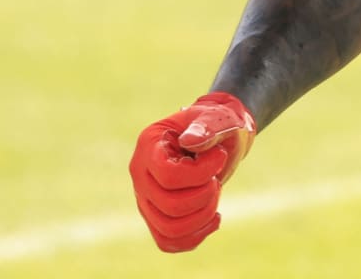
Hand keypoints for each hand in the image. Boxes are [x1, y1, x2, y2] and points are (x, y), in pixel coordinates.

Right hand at [129, 91, 256, 252]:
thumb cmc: (216, 125)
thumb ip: (206, 127)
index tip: (220, 156)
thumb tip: (191, 141)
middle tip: (216, 178)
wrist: (218, 139)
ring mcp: (145, 198)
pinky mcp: (155, 217)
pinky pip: (168, 242)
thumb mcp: (217, 119)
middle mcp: (140, 174)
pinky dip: (195, 236)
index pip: (168, 176)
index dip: (200, 174)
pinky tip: (213, 217)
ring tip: (214, 194)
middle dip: (205, 195)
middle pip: (169, 205)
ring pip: (169, 229)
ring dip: (202, 217)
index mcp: (149, 145)